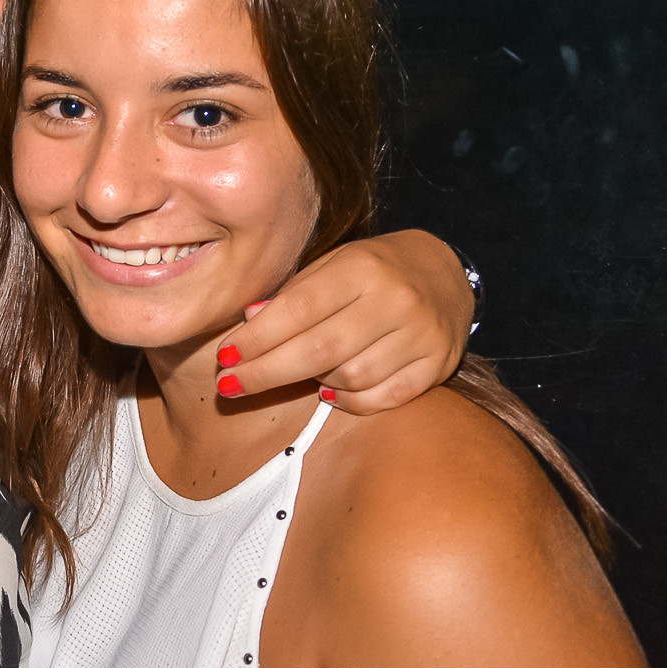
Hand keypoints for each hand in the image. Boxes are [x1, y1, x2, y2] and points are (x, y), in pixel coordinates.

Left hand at [214, 229, 472, 413]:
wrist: (442, 272)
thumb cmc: (369, 270)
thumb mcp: (329, 266)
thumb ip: (291, 295)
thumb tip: (248, 323)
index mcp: (360, 267)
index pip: (297, 309)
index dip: (256, 338)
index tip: (224, 359)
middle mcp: (395, 299)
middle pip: (319, 350)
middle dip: (266, 373)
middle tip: (229, 386)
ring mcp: (422, 334)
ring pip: (352, 377)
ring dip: (313, 382)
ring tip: (296, 373)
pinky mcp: (439, 363)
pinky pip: (385, 397)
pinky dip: (351, 401)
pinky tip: (328, 392)